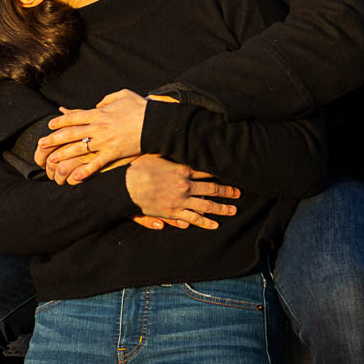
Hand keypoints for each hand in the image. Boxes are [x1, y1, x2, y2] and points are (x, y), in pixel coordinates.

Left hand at [35, 90, 175, 184]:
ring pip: (79, 149)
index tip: (50, 125)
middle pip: (71, 133)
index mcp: (99, 113)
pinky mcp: (114, 154)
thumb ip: (107, 99)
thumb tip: (97, 104)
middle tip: (41, 144)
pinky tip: (74, 177)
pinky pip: (96, 164)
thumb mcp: (122, 95)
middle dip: (54, 139)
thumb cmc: (141, 107)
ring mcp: (105, 142)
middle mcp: (99, 127)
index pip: (74, 117)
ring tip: (50, 160)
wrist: (157, 123)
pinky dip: (85, 171)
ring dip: (63, 154)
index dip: (60, 121)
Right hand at [124, 155, 239, 229]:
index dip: (219, 172)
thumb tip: (177, 139)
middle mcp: (185, 185)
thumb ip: (169, 151)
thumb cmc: (137, 168)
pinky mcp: (173, 212)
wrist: (125, 186)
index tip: (229, 173)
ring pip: (206, 205)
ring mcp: (180, 200)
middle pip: (211, 188)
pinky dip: (205, 222)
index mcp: (182, 169)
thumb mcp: (154, 154)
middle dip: (227, 191)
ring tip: (233, 210)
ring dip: (221, 208)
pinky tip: (215, 225)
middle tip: (238, 193)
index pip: (206, 171)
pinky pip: (193, 218)